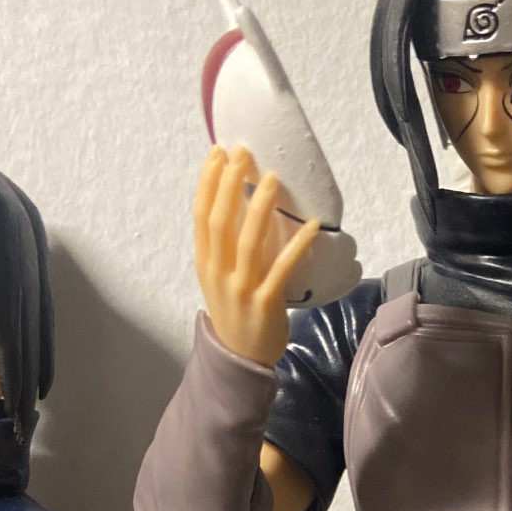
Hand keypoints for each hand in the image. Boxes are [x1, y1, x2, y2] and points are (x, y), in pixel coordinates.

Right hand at [194, 144, 321, 367]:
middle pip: (220, 220)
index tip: (218, 151)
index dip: (208, 182)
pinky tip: (310, 226)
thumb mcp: (218, 276)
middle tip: (244, 152)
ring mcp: (240, 288)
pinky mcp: (265, 303)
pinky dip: (296, 246)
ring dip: (261, 207)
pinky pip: (282, 269)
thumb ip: (222, 246)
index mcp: (204, 262)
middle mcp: (218, 272)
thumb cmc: (234, 311)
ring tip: (272, 178)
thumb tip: (236, 203)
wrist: (239, 359)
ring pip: (248, 241)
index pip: (201, 214)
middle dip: (230, 184)